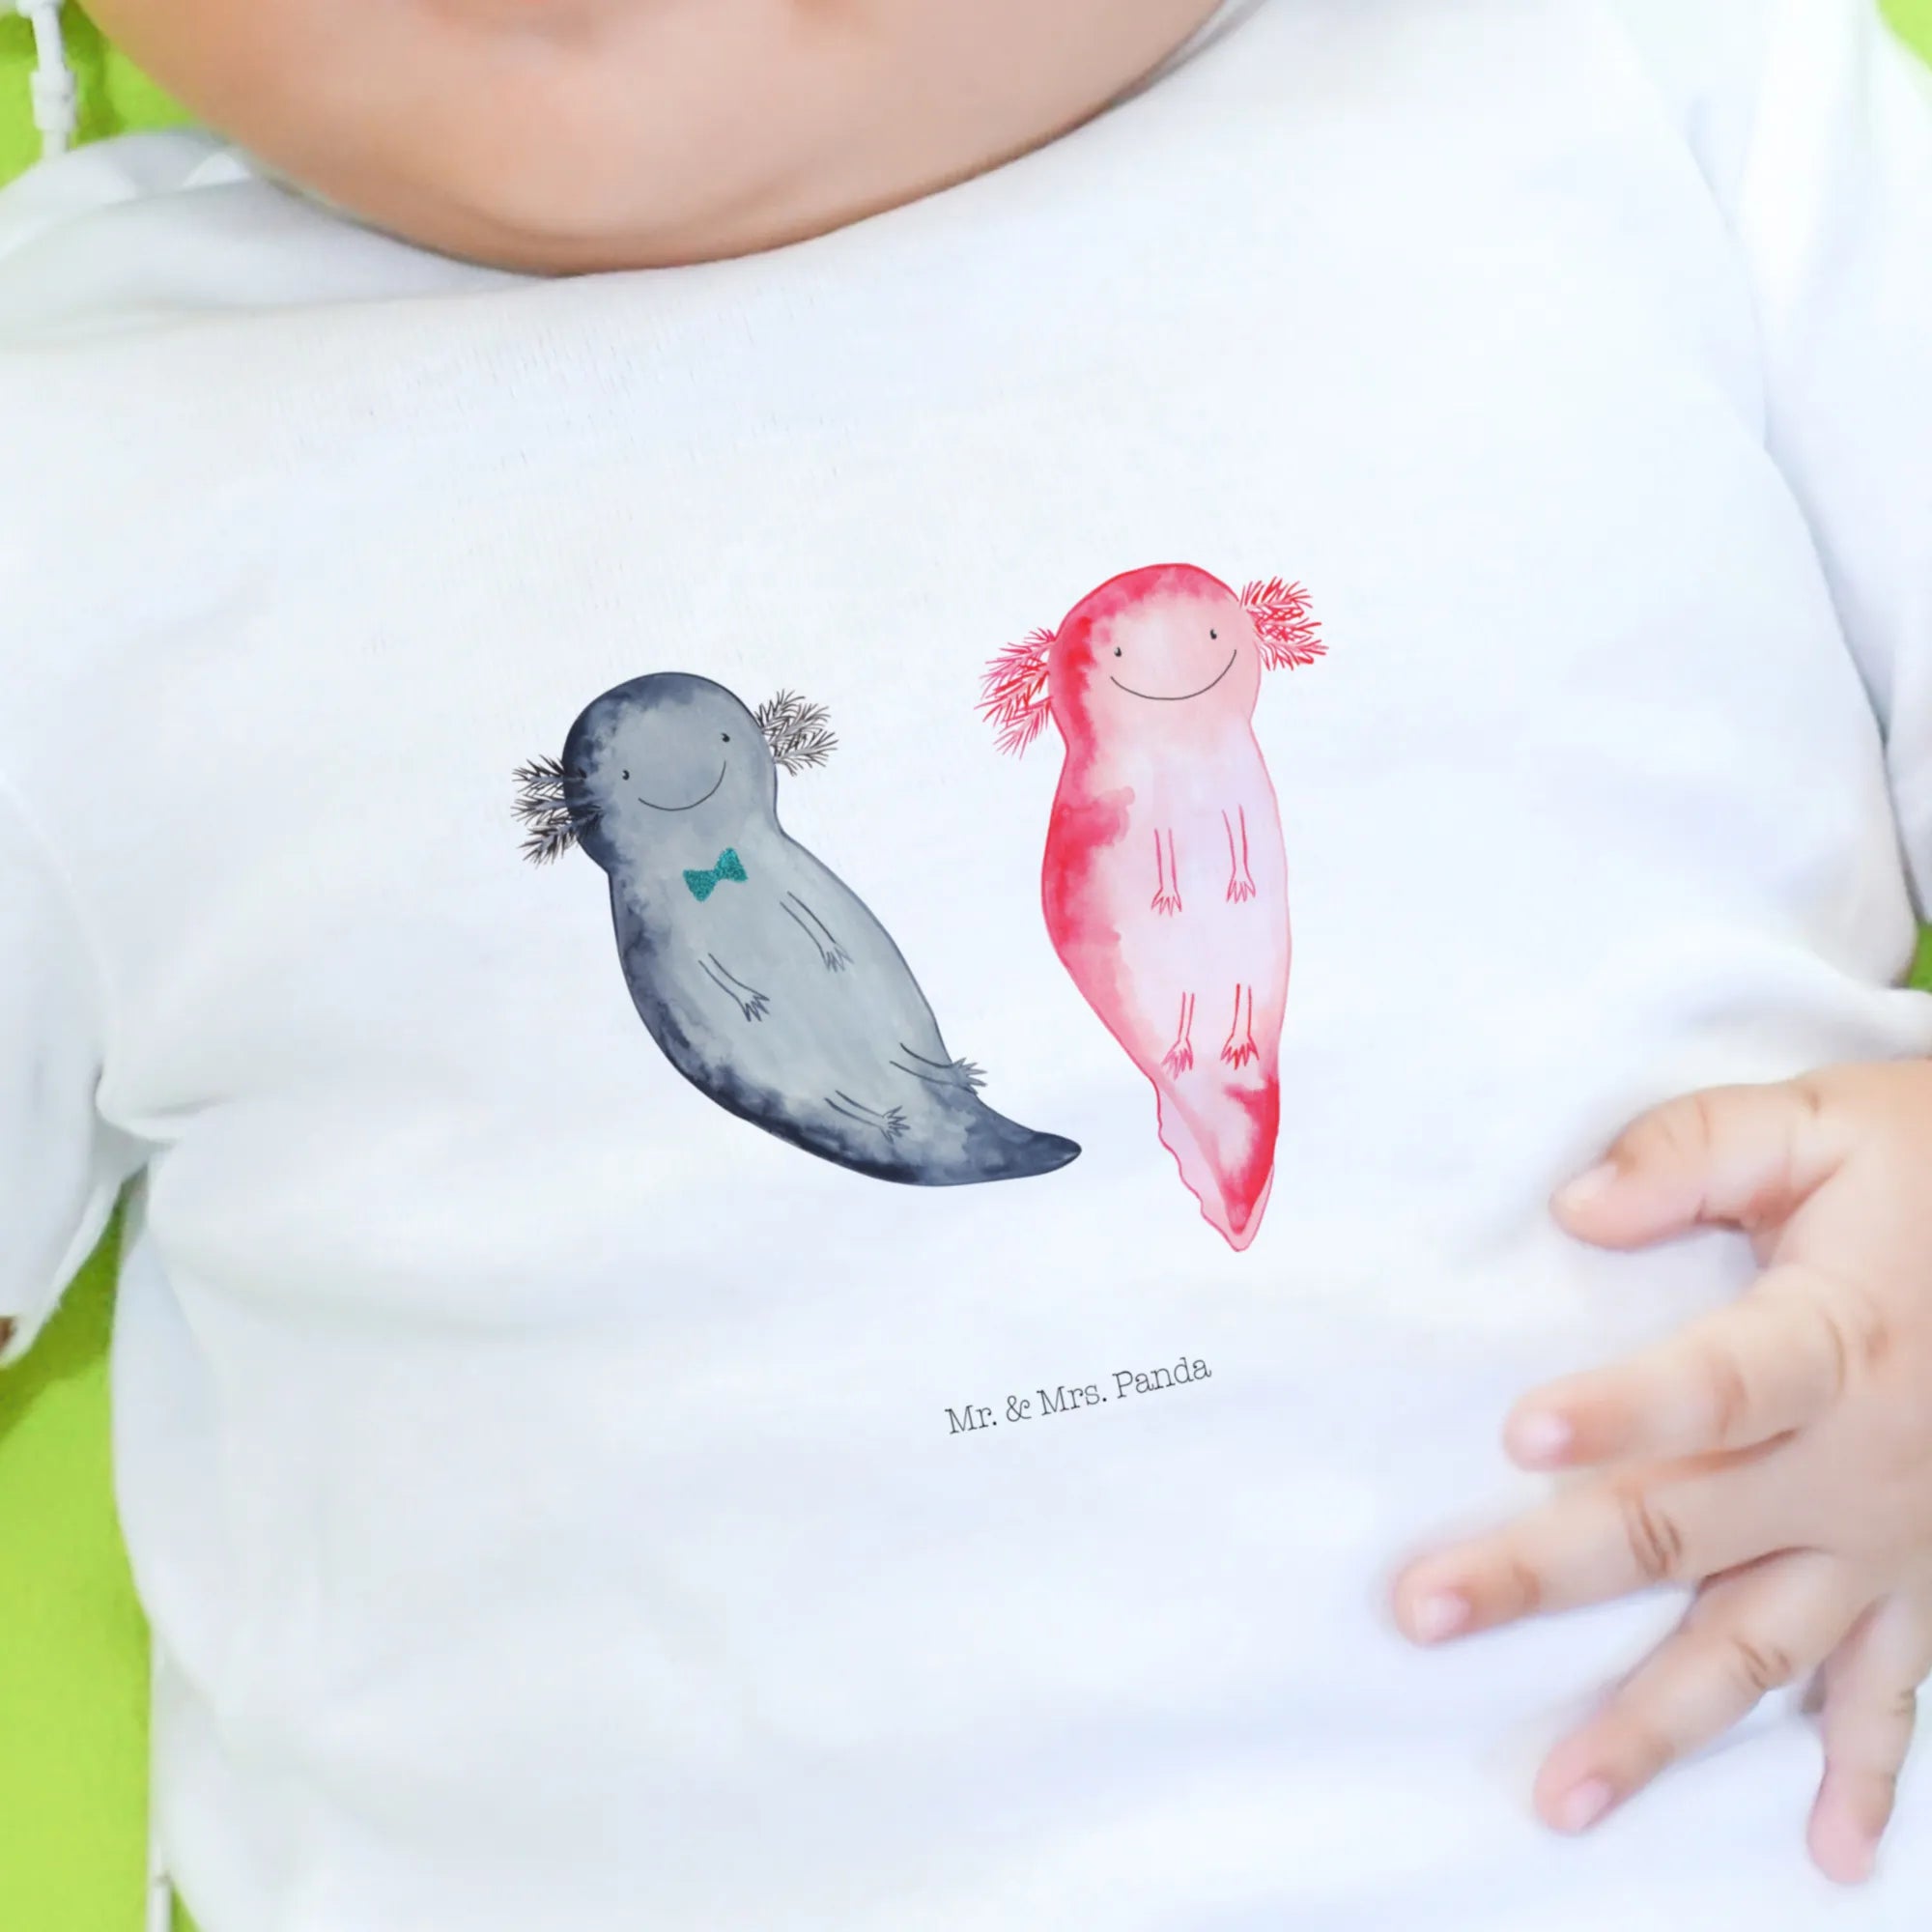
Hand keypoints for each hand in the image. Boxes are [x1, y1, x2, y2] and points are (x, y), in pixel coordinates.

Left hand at [1392, 1063, 1931, 1883]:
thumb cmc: (1930, 1167)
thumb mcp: (1823, 1124)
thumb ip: (1695, 1151)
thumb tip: (1574, 1207)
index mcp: (1832, 1341)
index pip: (1716, 1385)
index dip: (1624, 1411)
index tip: (1521, 1434)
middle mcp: (1859, 1463)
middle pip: (1688, 1530)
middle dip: (1546, 1574)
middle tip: (1425, 1613)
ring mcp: (1894, 1539)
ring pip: (1764, 1647)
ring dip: (1662, 1725)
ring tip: (1564, 1795)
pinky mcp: (1926, 1578)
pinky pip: (1896, 1691)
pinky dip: (1864, 1775)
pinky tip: (1828, 1856)